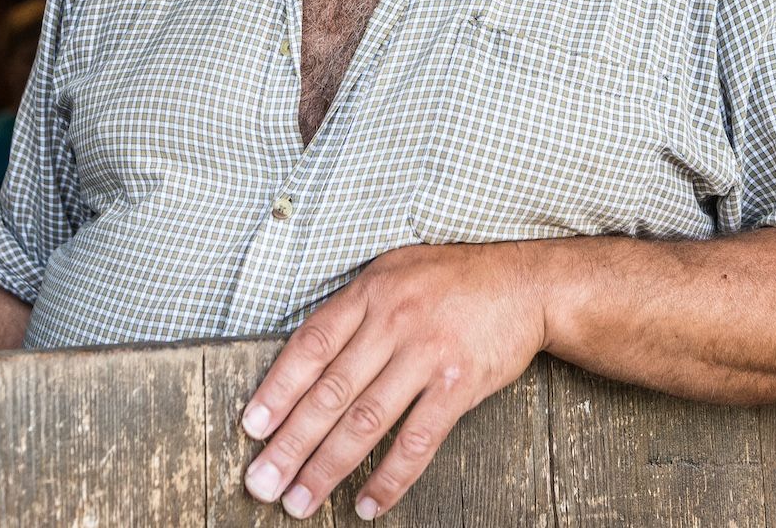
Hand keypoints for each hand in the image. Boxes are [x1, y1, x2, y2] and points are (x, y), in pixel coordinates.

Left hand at [238, 241, 547, 519]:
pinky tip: (367, 502)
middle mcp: (394, 323)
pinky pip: (418, 440)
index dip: (276, 390)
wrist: (524, 282)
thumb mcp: (393, 272)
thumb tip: (302, 362)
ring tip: (300, 501)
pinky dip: (390, 476)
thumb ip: (352, 311)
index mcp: (370, 293)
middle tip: (262, 483)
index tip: (251, 429)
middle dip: (290, 444)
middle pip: (330, 392)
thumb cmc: (451, 279)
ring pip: (366, 421)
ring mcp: (428, 355)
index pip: (311, 346)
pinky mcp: (460, 385)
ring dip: (328, 468)